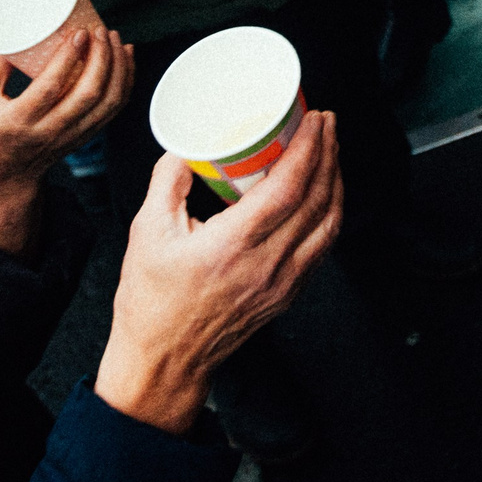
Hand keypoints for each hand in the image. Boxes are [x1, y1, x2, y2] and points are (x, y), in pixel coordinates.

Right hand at [0, 20, 133, 254]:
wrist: (3, 178)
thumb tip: (18, 30)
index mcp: (18, 121)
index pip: (50, 87)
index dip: (69, 57)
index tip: (80, 32)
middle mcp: (48, 131)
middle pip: (88, 93)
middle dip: (102, 57)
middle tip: (101, 30)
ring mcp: (71, 136)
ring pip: (108, 103)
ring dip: (119, 68)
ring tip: (117, 40)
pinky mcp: (85, 137)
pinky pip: (113, 110)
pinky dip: (125, 83)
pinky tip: (126, 60)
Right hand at [93, 112, 343, 433]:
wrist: (164, 361)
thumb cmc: (152, 303)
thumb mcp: (146, 233)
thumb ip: (167, 183)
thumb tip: (185, 150)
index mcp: (231, 245)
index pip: (288, 188)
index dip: (309, 148)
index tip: (314, 120)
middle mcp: (266, 264)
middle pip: (316, 199)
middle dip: (328, 153)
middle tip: (326, 123)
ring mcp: (282, 282)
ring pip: (328, 223)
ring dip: (335, 181)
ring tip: (330, 151)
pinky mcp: (287, 294)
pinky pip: (322, 247)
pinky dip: (330, 214)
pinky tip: (324, 195)